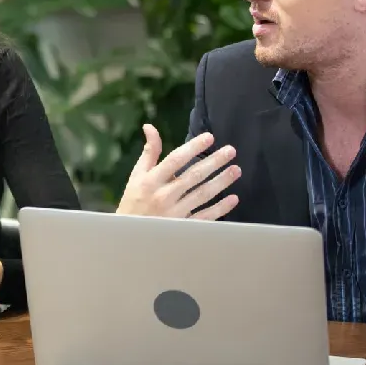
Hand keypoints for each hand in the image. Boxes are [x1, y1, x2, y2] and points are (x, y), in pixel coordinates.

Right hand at [116, 125, 240, 218]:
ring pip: (202, 195)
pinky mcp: (183, 227)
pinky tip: (233, 198)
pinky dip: (220, 208)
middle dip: (214, 162)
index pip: (175, 160)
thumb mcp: (136, 176)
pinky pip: (205, 217)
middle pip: (193, 176)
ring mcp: (175, 213)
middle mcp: (163, 196)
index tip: (209, 137)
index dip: (193, 147)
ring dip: (221, 182)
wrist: (129, 237)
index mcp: (151, 181)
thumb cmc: (133, 202)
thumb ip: (148, 152)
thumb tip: (150, 127)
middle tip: (231, 151)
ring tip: (236, 170)